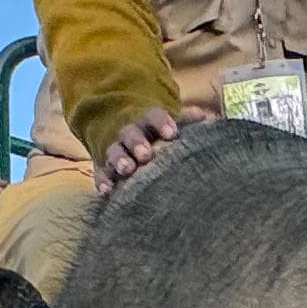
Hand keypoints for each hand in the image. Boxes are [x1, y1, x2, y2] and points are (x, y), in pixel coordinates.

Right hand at [91, 104, 210, 190]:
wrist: (122, 132)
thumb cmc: (156, 133)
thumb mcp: (169, 124)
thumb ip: (186, 121)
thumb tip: (205, 116)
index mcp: (147, 121)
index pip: (153, 117)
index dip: (162, 123)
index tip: (172, 133)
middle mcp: (129, 134)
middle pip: (131, 134)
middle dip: (137, 143)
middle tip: (146, 155)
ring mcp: (115, 150)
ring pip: (114, 152)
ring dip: (119, 160)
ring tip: (126, 169)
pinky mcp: (104, 167)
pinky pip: (101, 172)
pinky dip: (103, 180)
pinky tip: (106, 190)